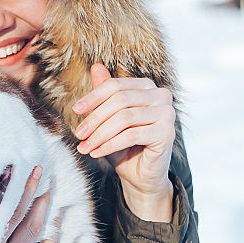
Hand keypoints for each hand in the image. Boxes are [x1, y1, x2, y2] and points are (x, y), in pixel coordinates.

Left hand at [73, 63, 174, 221]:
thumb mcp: (109, 118)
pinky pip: (131, 135)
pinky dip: (110, 144)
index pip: (116, 86)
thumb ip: (105, 93)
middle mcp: (161, 96)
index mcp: (148, 87)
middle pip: (120, 100)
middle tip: (78, 134)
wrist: (141, 176)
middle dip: (95, 118)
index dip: (93, 97)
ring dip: (100, 134)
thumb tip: (96, 66)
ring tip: (85, 146)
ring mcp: (167, 113)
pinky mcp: (167, 133)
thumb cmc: (125, 145)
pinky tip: (96, 152)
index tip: (75, 110)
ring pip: (124, 118)